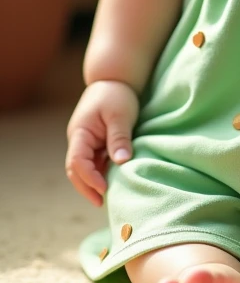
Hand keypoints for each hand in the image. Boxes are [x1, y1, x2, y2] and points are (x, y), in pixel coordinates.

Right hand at [65, 80, 138, 206]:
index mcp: (80, 133)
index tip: (104, 189)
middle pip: (76, 170)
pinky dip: (101, 173)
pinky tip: (112, 181)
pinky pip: (95, 163)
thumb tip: (122, 162)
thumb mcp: (120, 114)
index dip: (89, 178)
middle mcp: (79, 140)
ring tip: (108, 197)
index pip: (77, 162)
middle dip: (87, 188)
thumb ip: (119, 138)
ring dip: (94, 182)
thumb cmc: (116, 94)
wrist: (115, 79)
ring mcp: (86, 142)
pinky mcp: (95, 143)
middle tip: (101, 203)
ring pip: (85, 168)